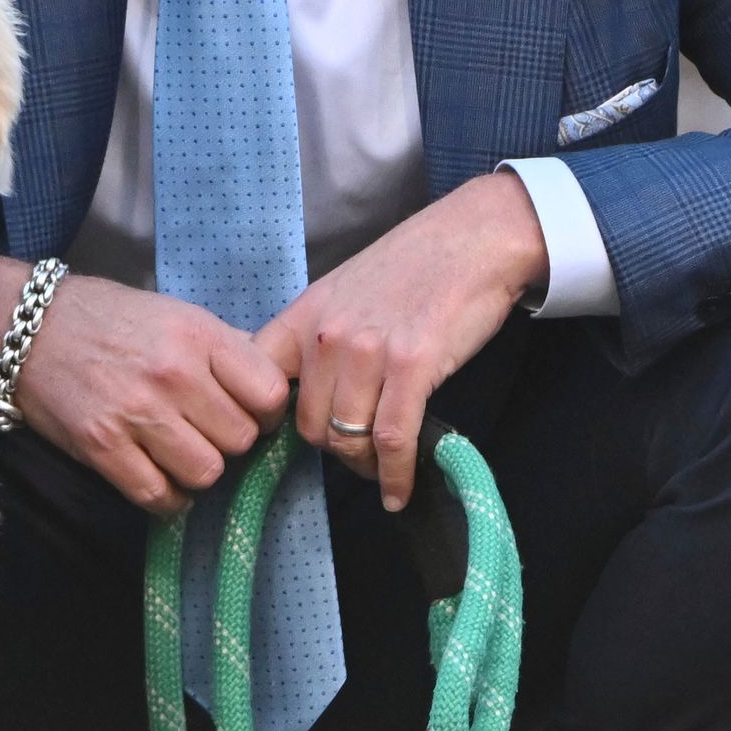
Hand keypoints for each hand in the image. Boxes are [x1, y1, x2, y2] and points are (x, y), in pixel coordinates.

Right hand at [0, 270, 294, 514]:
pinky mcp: (102, 447)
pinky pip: (159, 495)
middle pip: (241, 440)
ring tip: (181, 453)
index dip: (267, 412)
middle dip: (229, 442)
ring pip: (207, 472)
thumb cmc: (109, 319)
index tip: (249, 412)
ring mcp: (136, 413)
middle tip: (206, 431)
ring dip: (198, 469)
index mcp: (198, 336)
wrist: (29, 327)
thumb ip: (224, 348)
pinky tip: (161, 477)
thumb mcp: (176, 314)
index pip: (269, 394)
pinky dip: (167, 496)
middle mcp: (173, 374)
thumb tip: (271, 386)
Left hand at [255, 173, 547, 511]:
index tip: (288, 442)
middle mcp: (326, 335)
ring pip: (347, 438)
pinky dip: (395, 476)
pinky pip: (391, 440)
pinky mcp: (413, 366)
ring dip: (365, 465)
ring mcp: (368, 351)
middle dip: (332, 449)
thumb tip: (305, 391)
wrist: (474, 238)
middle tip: (356, 454)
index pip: (257, 385)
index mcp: (303, 316)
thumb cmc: (414, 266)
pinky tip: (398, 492)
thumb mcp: (344, 293)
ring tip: (380, 469)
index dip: (266, 424)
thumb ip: (318, 338)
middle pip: (307, 426)